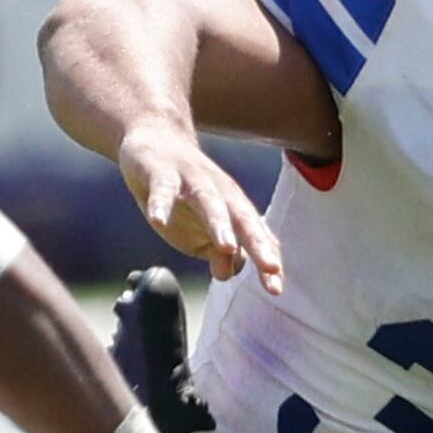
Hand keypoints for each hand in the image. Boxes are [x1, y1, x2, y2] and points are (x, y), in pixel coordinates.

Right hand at [118, 121, 285, 292]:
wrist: (156, 142)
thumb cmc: (187, 196)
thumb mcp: (204, 230)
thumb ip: (219, 252)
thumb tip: (227, 273)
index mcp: (236, 210)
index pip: (257, 238)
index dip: (266, 262)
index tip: (276, 289)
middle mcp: (221, 194)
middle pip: (244, 219)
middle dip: (259, 244)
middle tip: (272, 268)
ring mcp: (192, 180)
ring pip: (210, 203)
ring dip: (220, 225)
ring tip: (227, 247)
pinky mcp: (161, 172)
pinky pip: (162, 189)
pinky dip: (161, 204)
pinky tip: (158, 220)